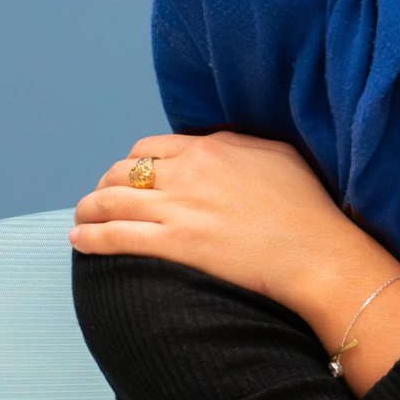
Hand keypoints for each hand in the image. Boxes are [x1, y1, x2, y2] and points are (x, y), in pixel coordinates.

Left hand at [72, 132, 364, 309]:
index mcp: (213, 147)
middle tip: (104, 200)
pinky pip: (116, 235)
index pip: (151, 147)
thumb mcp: (281, 156)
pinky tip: (80, 240)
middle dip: (107, 185)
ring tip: (83, 220)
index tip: (134, 179)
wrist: (319, 254)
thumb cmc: (310, 210)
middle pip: (123, 171)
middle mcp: (189, 172)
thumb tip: (221, 145)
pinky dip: (90, 237)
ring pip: (110, 201)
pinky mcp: (175, 243)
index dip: (135, 163)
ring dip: (89, 210)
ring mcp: (180, 208)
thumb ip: (242, 145)